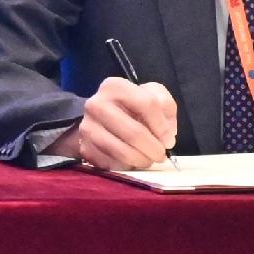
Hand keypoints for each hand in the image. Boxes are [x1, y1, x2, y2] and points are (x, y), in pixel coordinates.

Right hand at [59, 76, 178, 172]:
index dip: (162, 126)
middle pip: (133, 132)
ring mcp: (87, 127)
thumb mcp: (152, 95)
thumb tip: (166, 135)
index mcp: (115, 86)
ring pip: (121, 151)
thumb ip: (166, 107)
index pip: (146, 104)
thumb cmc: (132, 106)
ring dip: (140, 160)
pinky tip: (131, 162)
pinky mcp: (84, 147)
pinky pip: (109, 163)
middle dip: (153, 148)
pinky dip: (125, 166)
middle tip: (160, 156)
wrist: (100, 118)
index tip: (169, 140)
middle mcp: (96, 104)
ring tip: (148, 160)